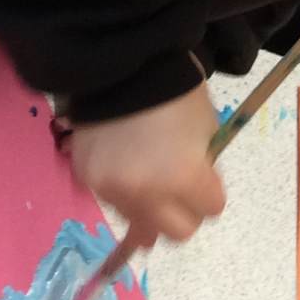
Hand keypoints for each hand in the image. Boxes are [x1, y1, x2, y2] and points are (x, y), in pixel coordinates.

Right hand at [68, 83, 224, 247]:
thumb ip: (203, 172)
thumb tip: (185, 204)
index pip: (212, 209)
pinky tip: (123, 163)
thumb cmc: (176, 95)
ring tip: (146, 172)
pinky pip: (113, 201)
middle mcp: (147, 193)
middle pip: (178, 232)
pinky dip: (122, 189)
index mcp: (184, 177)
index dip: (210, 191)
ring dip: (150, 205)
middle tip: (179, 189)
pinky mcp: (88, 180)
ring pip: (141, 222)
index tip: (204, 176)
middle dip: (184, 213)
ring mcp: (113, 190)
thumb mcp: (207, 131)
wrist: (124, 67)